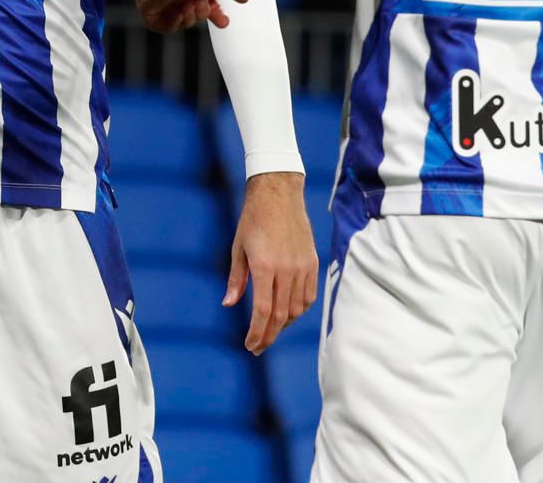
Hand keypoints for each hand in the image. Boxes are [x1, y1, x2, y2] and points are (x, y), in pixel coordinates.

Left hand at [135, 0, 247, 32]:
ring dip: (190, 17)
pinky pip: (159, 26)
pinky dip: (173, 23)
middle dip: (202, 15)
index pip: (200, 4)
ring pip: (177, 21)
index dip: (213, 15)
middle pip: (189, 14)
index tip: (223, 22)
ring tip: (193, 2)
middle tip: (206, 7)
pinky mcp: (147, 5)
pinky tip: (181, 10)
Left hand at [226, 172, 319, 355]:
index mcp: (264, 266)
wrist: (278, 195)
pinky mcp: (312, 263)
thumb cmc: (253, 220)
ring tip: (270, 331)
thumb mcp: (238, 248)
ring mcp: (302, 267)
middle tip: (258, 347)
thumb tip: (229, 305)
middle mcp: (286, 269)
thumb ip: (236, 279)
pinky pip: (309, 296)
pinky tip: (288, 314)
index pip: (263, 311)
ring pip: (296, 309)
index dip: (257, 332)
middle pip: (280, 315)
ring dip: (283, 325)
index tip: (250, 345)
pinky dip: (298, 310)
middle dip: (268, 335)